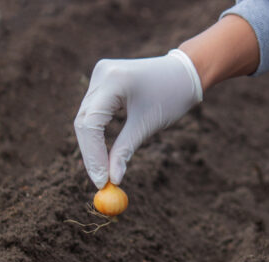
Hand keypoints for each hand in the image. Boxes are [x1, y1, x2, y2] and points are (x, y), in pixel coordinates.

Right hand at [73, 49, 202, 188]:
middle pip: (84, 120)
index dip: (92, 154)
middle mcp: (101, 75)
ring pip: (86, 117)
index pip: (91, 122)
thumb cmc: (172, 96)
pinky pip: (94, 112)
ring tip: (103, 171)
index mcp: (113, 80)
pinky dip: (97, 133)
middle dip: (91, 153)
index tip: (101, 180)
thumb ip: (125, 150)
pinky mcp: (103, 82)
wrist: (185, 72)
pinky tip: (103, 154)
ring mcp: (100, 76)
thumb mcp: (148, 125)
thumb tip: (112, 179)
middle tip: (100, 181)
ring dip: (92, 145)